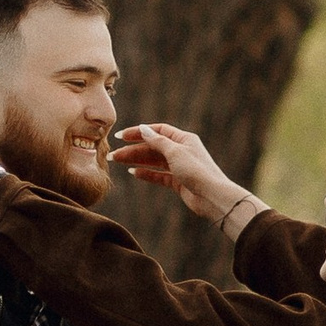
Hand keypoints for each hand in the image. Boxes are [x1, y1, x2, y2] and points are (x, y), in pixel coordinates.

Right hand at [109, 121, 251, 229]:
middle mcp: (181, 151)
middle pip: (153, 147)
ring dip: (136, 161)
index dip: (139, 132)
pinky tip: (134, 172)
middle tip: (113, 155)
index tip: (121, 136)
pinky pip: (159, 175)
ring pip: (154, 161)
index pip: (157, 131)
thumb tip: (143, 128)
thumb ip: (157, 141)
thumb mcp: (175, 152)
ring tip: (118, 162)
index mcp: (183, 139)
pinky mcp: (178, 182)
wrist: (212, 197)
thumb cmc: (197, 170)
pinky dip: (147, 173)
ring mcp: (179, 167)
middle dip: (133, 150)